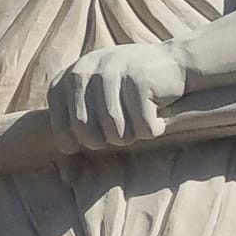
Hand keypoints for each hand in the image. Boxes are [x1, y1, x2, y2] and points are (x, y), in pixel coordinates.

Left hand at [48, 42, 186, 153]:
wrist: (174, 63)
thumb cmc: (132, 92)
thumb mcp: (97, 98)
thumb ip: (76, 120)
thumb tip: (65, 172)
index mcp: (69, 77)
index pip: (61, 128)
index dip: (78, 142)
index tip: (97, 139)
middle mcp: (85, 70)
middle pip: (87, 134)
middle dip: (109, 140)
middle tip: (125, 129)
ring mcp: (111, 71)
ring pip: (116, 132)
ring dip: (133, 135)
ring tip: (141, 119)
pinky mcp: (138, 79)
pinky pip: (143, 127)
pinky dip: (155, 129)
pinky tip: (158, 114)